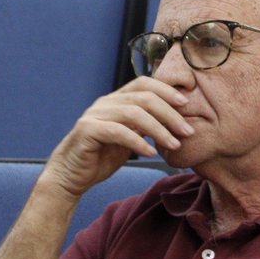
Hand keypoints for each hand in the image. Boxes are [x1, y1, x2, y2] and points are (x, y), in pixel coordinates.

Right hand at [39, 77, 193, 199]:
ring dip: (159, 129)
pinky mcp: (87, 130)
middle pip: (144, 98)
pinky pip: (118, 132)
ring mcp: (94, 115)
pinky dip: (138, 142)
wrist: (72, 175)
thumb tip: (178, 119)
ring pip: (133, 113)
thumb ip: (147, 125)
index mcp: (117, 100)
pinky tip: (151, 153)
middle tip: (188, 131)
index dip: (166, 90)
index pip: (144, 83)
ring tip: (174, 144)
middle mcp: (105, 102)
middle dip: (170, 114)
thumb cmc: (103, 155)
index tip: (187, 103)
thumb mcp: (131, 137)